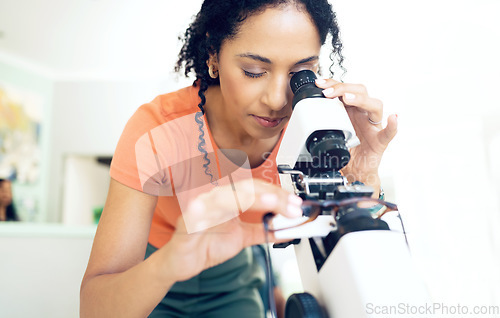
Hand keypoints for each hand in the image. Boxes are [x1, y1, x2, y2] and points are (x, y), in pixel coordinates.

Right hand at [158, 179, 301, 281]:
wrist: (183, 262)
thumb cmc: (208, 245)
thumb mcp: (243, 238)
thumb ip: (263, 230)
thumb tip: (287, 228)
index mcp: (229, 199)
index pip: (256, 188)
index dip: (277, 194)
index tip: (295, 204)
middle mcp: (216, 199)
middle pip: (245, 189)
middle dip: (271, 196)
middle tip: (291, 207)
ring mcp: (200, 209)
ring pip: (225, 197)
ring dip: (248, 199)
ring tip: (269, 202)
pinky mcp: (186, 223)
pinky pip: (196, 215)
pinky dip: (207, 212)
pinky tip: (220, 212)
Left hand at [314, 78, 397, 189]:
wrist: (354, 172)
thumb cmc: (344, 150)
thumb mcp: (328, 133)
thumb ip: (319, 122)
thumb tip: (297, 115)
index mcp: (350, 110)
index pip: (344, 89)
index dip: (333, 84)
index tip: (319, 83)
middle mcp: (363, 113)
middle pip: (359, 91)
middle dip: (342, 88)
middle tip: (328, 93)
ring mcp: (373, 126)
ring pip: (374, 105)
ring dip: (360, 99)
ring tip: (348, 99)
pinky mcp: (380, 141)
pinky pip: (389, 132)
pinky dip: (393, 125)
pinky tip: (393, 118)